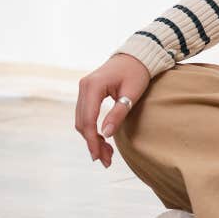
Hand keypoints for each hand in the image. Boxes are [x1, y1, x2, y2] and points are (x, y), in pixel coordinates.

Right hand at [75, 52, 151, 168]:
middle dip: (92, 143)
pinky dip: (92, 129)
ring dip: (92, 138)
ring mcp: (83, 89)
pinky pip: (85, 114)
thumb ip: (118, 114)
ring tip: (107, 154)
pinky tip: (103, 140)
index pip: (87, 120)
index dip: (92, 141)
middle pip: (81, 122)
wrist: (136, 56)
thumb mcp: (131, 94)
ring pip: (81, 120)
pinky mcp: (87, 92)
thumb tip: (105, 135)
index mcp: (93, 86)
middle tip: (106, 161)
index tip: (99, 158)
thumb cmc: (137, 73)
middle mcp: (84, 87)